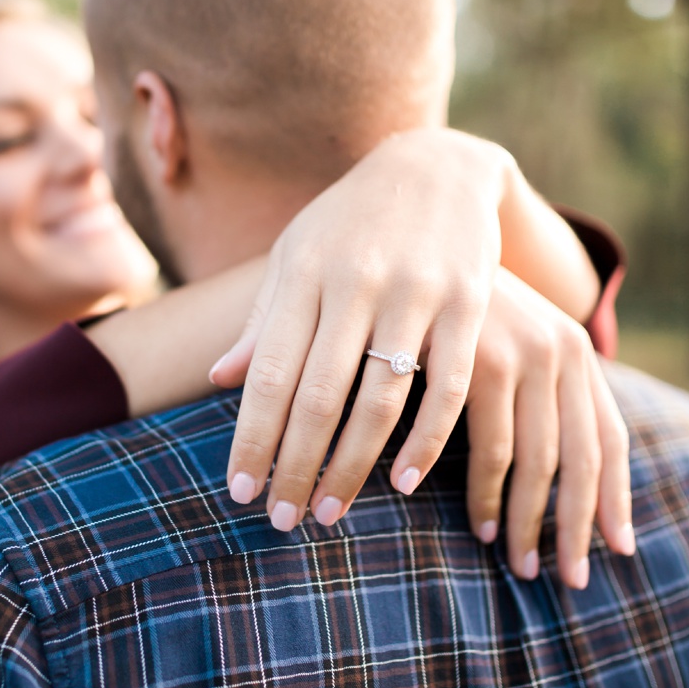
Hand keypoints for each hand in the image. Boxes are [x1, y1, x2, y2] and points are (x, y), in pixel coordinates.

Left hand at [211, 128, 510, 528]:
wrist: (439, 165)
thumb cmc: (353, 220)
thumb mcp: (299, 255)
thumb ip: (265, 318)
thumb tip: (219, 379)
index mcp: (305, 275)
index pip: (270, 373)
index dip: (252, 438)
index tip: (239, 493)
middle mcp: (357, 283)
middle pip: (319, 395)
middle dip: (295, 465)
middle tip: (281, 522)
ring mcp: (416, 292)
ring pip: (380, 398)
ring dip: (352, 465)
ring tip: (329, 511)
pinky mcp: (469, 302)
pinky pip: (447, 386)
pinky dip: (425, 439)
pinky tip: (401, 480)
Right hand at [467, 269, 634, 588]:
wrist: (422, 223)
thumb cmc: (461, 302)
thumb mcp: (510, 347)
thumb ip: (536, 399)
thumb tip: (553, 478)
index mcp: (576, 353)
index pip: (611, 439)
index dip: (616, 498)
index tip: (618, 549)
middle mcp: (562, 352)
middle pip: (582, 462)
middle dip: (574, 528)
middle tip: (564, 579)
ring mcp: (523, 354)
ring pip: (535, 463)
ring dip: (523, 520)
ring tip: (514, 560)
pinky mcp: (479, 359)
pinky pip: (486, 447)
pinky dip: (480, 493)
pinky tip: (475, 526)